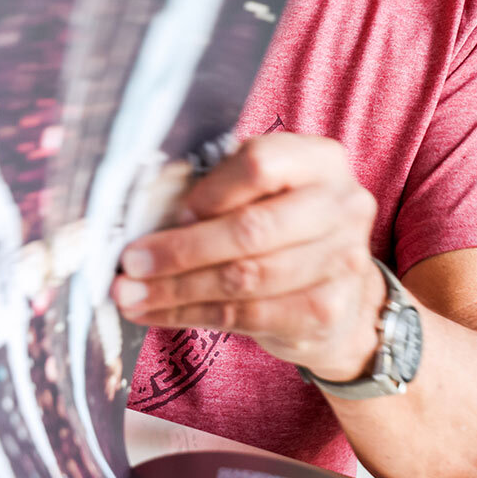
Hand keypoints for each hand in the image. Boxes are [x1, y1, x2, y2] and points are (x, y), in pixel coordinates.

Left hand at [112, 133, 384, 381]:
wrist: (346, 298)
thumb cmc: (288, 231)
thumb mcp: (267, 194)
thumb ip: (221, 188)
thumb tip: (147, 208)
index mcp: (321, 160)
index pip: (260, 163)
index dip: (212, 190)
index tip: (174, 211)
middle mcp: (341, 206)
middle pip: (250, 228)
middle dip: (181, 249)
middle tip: (131, 262)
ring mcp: (341, 261)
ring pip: (243, 278)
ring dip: (176, 289)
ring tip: (130, 294)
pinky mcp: (326, 312)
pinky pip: (247, 316)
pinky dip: (193, 315)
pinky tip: (158, 314)